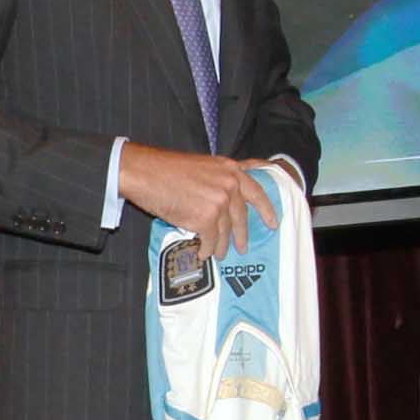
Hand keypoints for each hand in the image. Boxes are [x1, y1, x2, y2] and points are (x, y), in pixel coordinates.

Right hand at [117, 146, 281, 258]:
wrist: (146, 173)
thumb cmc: (166, 169)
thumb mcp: (203, 165)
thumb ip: (219, 178)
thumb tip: (226, 197)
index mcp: (230, 169)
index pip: (257, 190)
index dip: (267, 208)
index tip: (274, 222)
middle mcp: (230, 185)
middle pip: (242, 216)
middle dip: (242, 234)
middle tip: (243, 246)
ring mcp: (220, 202)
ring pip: (226, 231)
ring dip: (222, 245)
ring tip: (219, 254)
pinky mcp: (206, 218)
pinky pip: (211, 240)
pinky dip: (206, 249)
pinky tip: (202, 253)